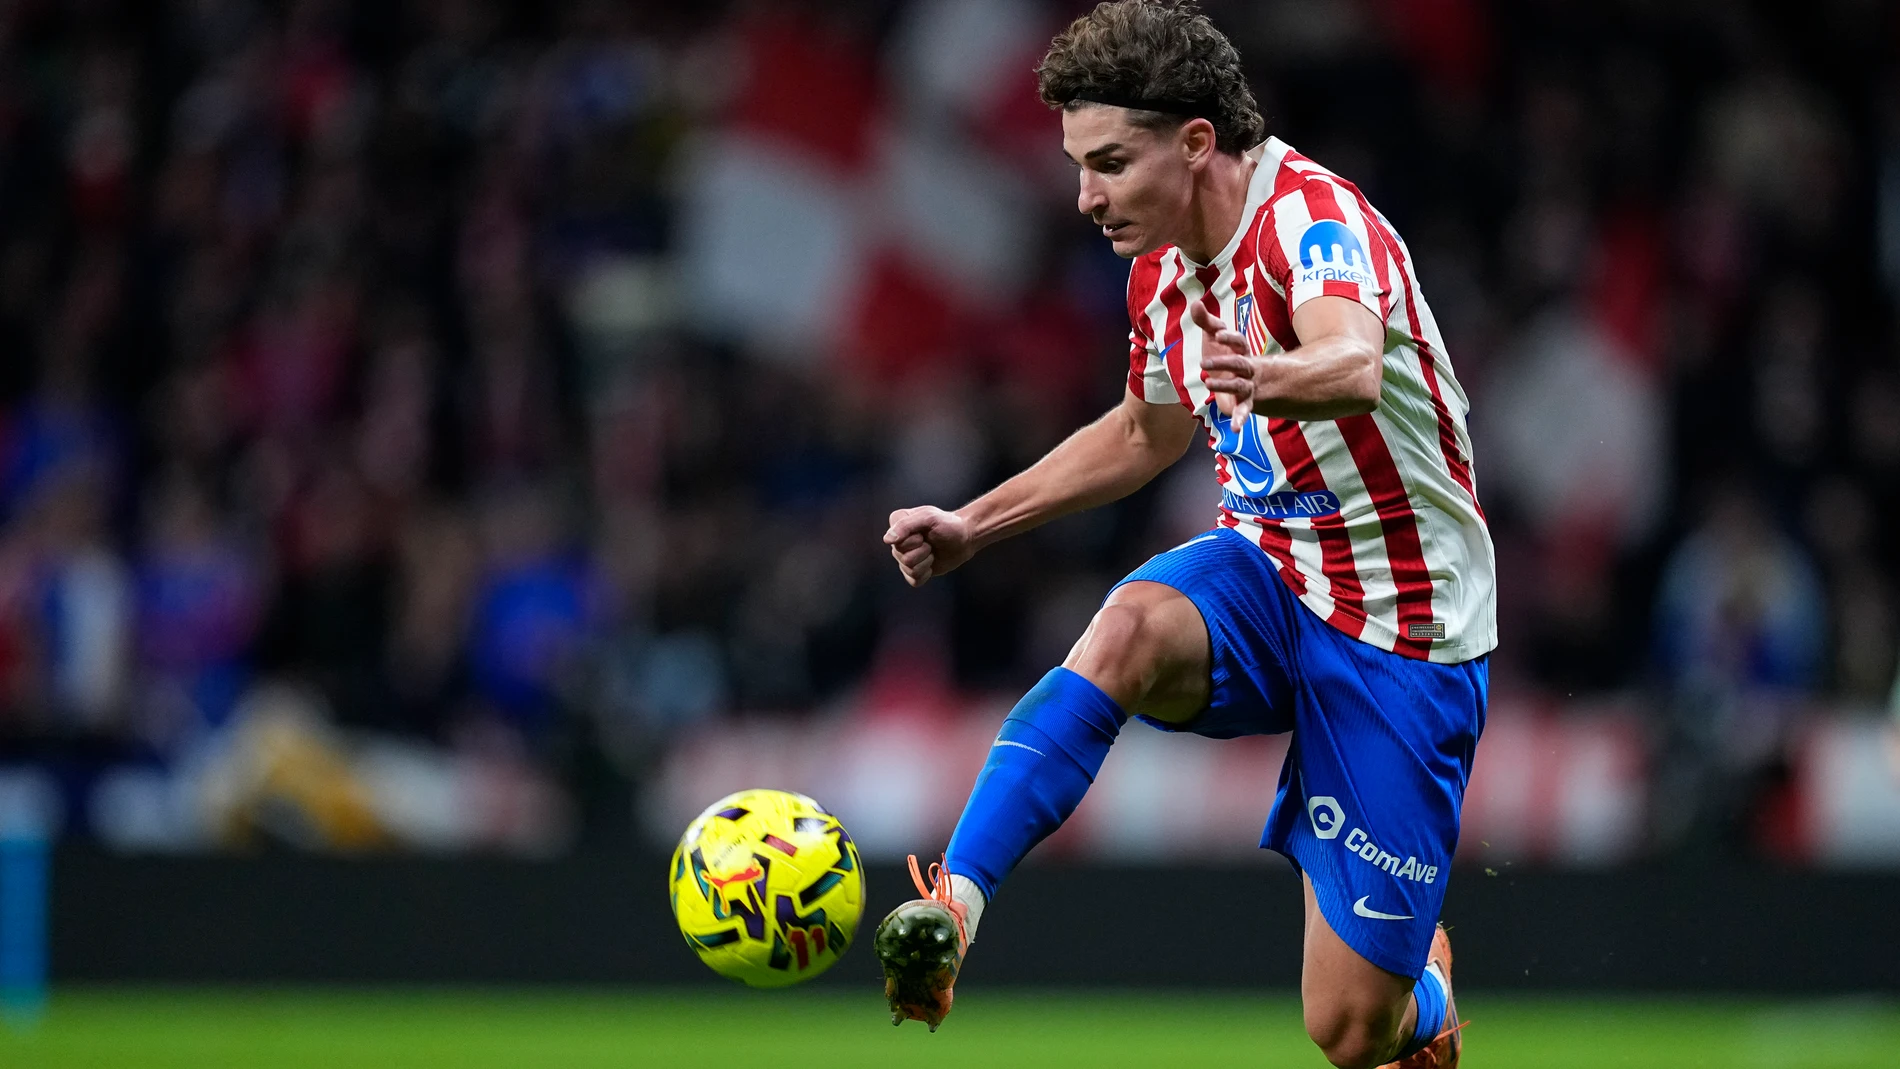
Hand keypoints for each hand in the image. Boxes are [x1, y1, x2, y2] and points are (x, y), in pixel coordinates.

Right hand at [883, 506, 975, 587]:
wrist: (964, 539)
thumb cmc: (948, 525)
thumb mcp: (929, 518)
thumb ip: (906, 525)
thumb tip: (887, 540)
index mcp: (897, 523)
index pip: (895, 541)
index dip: (914, 540)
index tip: (924, 532)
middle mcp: (897, 541)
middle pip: (902, 557)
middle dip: (923, 551)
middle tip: (931, 542)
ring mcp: (904, 557)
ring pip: (908, 569)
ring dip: (926, 561)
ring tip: (932, 551)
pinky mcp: (913, 571)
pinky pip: (914, 580)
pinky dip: (926, 574)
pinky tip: (931, 564)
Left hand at [1191, 302, 1257, 430]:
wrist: (1238, 381)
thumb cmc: (1224, 354)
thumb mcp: (1212, 339)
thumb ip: (1205, 321)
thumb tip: (1195, 302)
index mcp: (1240, 350)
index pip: (1238, 341)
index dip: (1228, 337)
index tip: (1216, 333)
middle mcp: (1246, 366)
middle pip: (1239, 362)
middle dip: (1223, 362)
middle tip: (1203, 362)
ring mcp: (1246, 384)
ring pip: (1239, 385)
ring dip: (1224, 384)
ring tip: (1207, 383)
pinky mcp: (1243, 401)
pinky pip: (1244, 410)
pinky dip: (1240, 419)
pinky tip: (1236, 428)